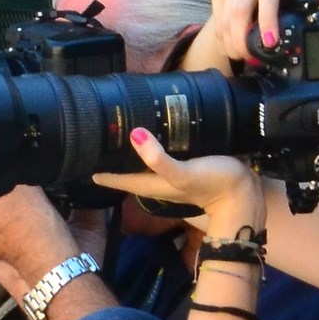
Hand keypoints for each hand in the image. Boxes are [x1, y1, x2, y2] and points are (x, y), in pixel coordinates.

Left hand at [95, 133, 266, 241]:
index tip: (72, 145)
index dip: (90, 161)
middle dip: (104, 149)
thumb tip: (134, 134)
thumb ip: (159, 159)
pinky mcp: (182, 162)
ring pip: (136, 157)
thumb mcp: (182, 173)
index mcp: (144, 182)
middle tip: (87, 125)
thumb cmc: (213, 187)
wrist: (246, 197)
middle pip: (119, 164)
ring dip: (124, 145)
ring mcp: (166, 171)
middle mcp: (151, 178)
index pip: (107, 174)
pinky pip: (157, 150)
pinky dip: (148, 140)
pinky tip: (148, 126)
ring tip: (110, 122)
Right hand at [186, 0, 318, 72]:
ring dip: (230, 38)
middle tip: (250, 58)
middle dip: (243, 36)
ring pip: (226, 11)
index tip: (270, 43)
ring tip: (241, 56)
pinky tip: (231, 46)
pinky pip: (217, 11)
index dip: (267, 19)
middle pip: (241, 4)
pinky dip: (222, 33)